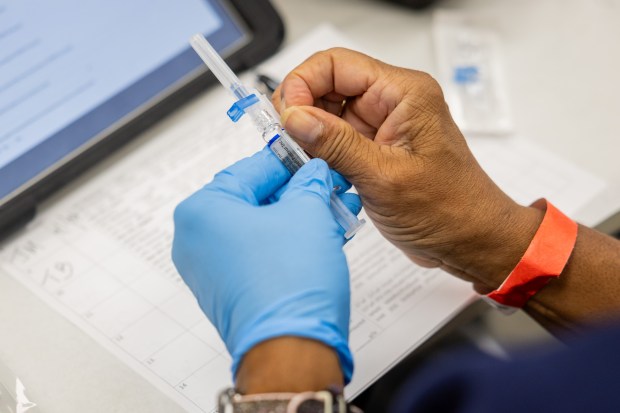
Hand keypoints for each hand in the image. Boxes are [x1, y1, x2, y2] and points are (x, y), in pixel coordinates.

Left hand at [171, 147, 359, 382]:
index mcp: (202, 211)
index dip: (291, 160)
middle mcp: (196, 239)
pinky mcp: (229, 290)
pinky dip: (288, 241)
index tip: (313, 157)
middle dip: (299, 192)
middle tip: (328, 186)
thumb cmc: (289, 285)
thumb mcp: (307, 212)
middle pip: (255, 199)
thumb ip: (309, 182)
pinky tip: (320, 233)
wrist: (291, 349)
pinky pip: (259, 253)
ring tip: (332, 210)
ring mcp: (210, 268)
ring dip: (298, 217)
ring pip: (260, 227)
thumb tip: (313, 172)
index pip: (251, 168)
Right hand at [274, 48, 541, 289]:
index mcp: (403, 94)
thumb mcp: (386, 178)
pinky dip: (319, 155)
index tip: (286, 117)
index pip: (336, 64)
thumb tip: (294, 118)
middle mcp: (391, 103)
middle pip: (327, 86)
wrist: (470, 241)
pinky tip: (316, 172)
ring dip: (308, 136)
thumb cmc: (450, 210)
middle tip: (287, 142)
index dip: (303, 84)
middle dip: (301, 111)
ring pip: (326, 114)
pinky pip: (334, 141)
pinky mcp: (373, 150)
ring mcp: (380, 127)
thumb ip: (336, 145)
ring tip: (302, 161)